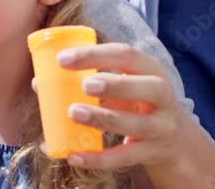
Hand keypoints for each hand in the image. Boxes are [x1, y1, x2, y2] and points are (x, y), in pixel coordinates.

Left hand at [57, 43, 188, 170]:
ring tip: (73, 113)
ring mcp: (161, 127)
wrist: (174, 140)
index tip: (63, 59)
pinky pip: (125, 157)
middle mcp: (163, 96)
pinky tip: (74, 156)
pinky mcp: (152, 153)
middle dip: (114, 84)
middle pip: (147, 87)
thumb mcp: (123, 84)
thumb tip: (40, 83)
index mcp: (151, 70)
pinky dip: (99, 158)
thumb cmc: (137, 102)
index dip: (96, 55)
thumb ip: (90, 79)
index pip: (127, 55)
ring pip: (135, 124)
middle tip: (84, 85)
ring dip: (102, 118)